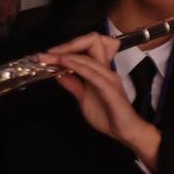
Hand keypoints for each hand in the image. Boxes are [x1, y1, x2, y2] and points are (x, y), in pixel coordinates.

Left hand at [38, 34, 159, 168]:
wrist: (125, 132)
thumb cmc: (108, 115)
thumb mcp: (83, 98)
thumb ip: (74, 85)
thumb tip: (59, 74)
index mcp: (101, 70)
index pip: (88, 47)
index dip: (69, 46)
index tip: (49, 54)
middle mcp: (106, 69)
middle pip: (93, 41)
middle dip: (69, 43)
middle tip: (49, 53)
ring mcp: (109, 77)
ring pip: (90, 55)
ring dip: (67, 54)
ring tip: (49, 58)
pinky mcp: (110, 89)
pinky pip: (93, 73)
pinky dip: (77, 66)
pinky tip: (64, 64)